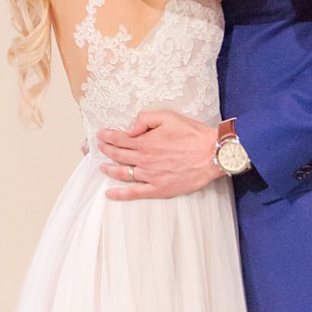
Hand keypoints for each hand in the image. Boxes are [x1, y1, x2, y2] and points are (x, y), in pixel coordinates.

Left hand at [98, 111, 219, 198]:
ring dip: (109, 169)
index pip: (119, 139)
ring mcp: (150, 176)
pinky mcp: (159, 188)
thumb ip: (144, 119)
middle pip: (118, 155)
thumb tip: (129, 129)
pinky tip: (110, 194)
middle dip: (106, 150)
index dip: (107, 136)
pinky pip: (135, 193)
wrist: (211, 154)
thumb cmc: (192, 134)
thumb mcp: (168, 116)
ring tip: (102, 167)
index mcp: (145, 142)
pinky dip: (120, 194)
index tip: (100, 134)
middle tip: (99, 147)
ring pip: (122, 173)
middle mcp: (144, 159)